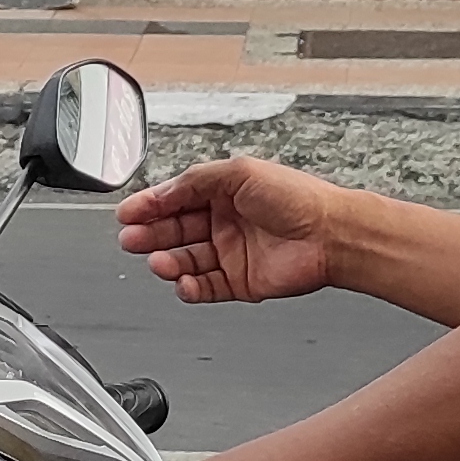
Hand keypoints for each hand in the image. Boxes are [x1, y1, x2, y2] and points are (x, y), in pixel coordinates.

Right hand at [116, 157, 352, 303]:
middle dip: (150, 235)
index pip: (175, 199)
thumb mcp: (239, 172)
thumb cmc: (298, 198)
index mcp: (222, 193)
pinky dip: (190, 288)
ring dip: (168, 262)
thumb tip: (162, 192)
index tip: (127, 213)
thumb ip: (195, 181)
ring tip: (158, 262)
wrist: (332, 234)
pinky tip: (182, 282)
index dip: (149, 206)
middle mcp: (224, 222)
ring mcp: (231, 253)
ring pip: (186, 261)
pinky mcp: (239, 282)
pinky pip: (205, 288)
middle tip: (131, 239)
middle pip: (175, 231)